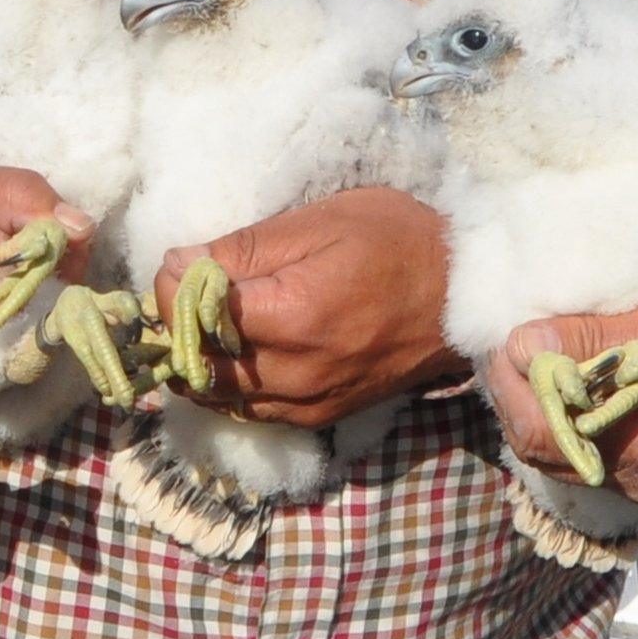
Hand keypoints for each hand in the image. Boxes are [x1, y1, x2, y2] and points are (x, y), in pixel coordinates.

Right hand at [0, 166, 95, 383]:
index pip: (17, 300)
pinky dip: (2, 333)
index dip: (44, 270)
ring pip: (7, 355)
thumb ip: (26, 198)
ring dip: (24, 317)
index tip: (47, 243)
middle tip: (24, 256)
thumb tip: (80, 230)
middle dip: (39, 296)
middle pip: (19, 334)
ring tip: (0, 274)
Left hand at [152, 187, 464, 425]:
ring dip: (197, 361)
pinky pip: (249, 410)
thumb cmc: (397, 241)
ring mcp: (307, 404)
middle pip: (194, 365)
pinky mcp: (318, 417)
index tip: (182, 264)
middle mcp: (295, 374)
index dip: (170, 288)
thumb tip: (175, 266)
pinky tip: (238, 350)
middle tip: (185, 294)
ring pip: (216, 396)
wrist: (466, 294)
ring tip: (206, 321)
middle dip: (176, 328)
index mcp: (292, 317)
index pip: (191, 316)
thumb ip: (241, 249)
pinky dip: (229, 384)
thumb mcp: (318, 221)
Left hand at [483, 272, 637, 506]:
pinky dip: (572, 415)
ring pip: (562, 452)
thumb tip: (524, 344)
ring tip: (543, 350)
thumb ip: (597, 337)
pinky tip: (576, 375)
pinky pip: (592, 450)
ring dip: (542, 404)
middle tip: (518, 338)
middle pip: (541, 448)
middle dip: (518, 393)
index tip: (508, 336)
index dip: (510, 384)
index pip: (538, 433)